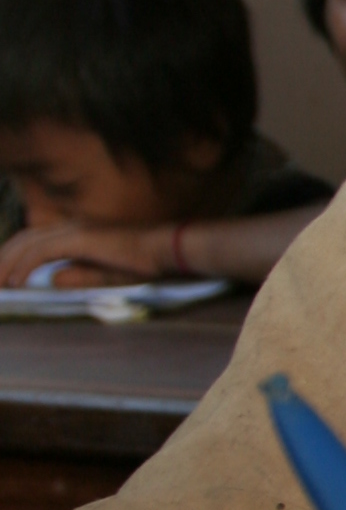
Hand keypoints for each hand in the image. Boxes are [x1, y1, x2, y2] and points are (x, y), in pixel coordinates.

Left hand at [0, 218, 174, 289]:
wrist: (165, 250)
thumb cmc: (144, 263)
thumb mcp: (105, 275)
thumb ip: (79, 276)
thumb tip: (52, 280)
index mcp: (76, 232)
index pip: (33, 241)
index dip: (13, 258)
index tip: (3, 280)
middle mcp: (70, 226)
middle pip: (23, 239)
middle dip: (2, 260)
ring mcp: (74, 230)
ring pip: (26, 244)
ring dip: (7, 264)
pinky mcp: (79, 238)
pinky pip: (42, 252)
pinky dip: (24, 267)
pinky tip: (15, 283)